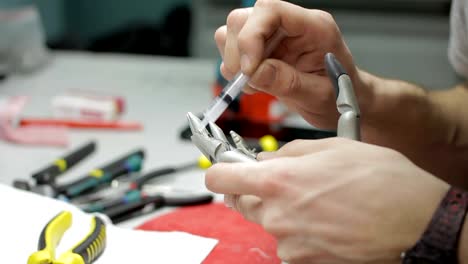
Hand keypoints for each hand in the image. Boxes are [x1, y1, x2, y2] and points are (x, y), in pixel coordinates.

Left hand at [205, 138, 448, 263]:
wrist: (416, 219)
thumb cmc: (380, 179)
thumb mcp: (332, 147)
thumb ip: (289, 153)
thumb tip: (266, 159)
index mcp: (279, 181)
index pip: (220, 179)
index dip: (220, 171)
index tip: (226, 168)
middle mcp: (278, 215)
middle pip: (243, 203)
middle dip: (257, 191)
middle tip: (287, 183)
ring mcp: (290, 243)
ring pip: (270, 223)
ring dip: (284, 212)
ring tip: (319, 201)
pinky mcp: (304, 261)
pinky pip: (289, 243)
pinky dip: (301, 232)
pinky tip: (326, 221)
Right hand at [215, 0, 369, 129]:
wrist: (345, 102)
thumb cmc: (342, 95)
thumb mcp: (319, 96)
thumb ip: (288, 83)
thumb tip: (256, 72)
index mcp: (314, 28)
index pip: (271, 11)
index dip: (251, 36)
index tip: (249, 67)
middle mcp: (291, 26)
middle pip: (245, 19)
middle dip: (239, 52)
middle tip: (248, 79)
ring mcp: (275, 36)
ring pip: (234, 31)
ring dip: (234, 60)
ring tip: (254, 83)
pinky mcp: (263, 50)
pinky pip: (233, 49)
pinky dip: (234, 69)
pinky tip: (254, 83)